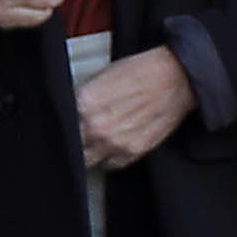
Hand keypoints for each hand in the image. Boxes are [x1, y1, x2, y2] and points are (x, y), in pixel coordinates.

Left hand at [74, 46, 196, 169]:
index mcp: (82, 103)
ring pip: (87, 159)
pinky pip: (112, 164)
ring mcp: (115, 142)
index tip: (68, 124)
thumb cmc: (141, 72)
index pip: (60, 124)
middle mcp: (96, 126)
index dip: (64, 123)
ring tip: (99, 139)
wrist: (176, 79)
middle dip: (75, 139)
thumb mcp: (100, 76)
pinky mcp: (134, 151)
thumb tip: (70, 112)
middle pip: (71, 145)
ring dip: (90, 151)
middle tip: (82, 132)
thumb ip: (80, 99)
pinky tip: (116, 144)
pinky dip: (111, 157)